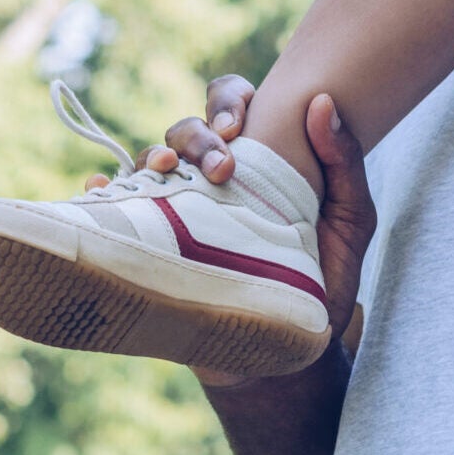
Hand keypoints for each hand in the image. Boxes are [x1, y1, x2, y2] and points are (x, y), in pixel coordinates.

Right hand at [87, 76, 376, 386]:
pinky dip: (103, 192)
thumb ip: (345, 162)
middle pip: (187, 128)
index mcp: (260, 159)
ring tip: (167, 169)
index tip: (237, 125)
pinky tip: (102, 189)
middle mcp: (215, 178)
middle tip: (222, 166)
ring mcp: (181, 211)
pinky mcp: (155, 249)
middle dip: (196, 134)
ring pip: (150, 161)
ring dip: (153, 155)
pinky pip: (115, 211)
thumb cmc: (324, 282)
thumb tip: (325, 102)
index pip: (233, 104)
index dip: (228, 99)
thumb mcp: (350, 222)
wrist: (291, 356)